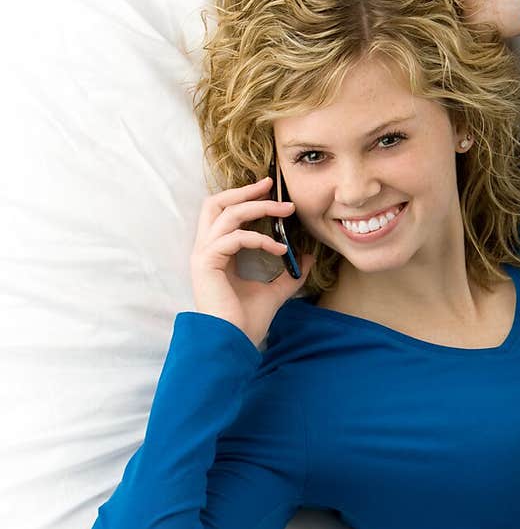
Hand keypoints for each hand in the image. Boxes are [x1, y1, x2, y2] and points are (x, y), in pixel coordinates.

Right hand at [189, 177, 315, 348]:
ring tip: (285, 210)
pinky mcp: (206, 264)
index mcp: (216, 253)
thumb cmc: (246, 321)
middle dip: (244, 191)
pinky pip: (233, 238)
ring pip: (226, 214)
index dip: (245, 198)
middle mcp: (206, 249)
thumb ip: (289, 275)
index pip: (223, 213)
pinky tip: (279, 249)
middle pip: (215, 203)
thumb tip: (307, 257)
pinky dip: (258, 239)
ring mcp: (203, 255)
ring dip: (257, 208)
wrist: (232, 344)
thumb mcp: (275, 292)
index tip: (271, 192)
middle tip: (270, 185)